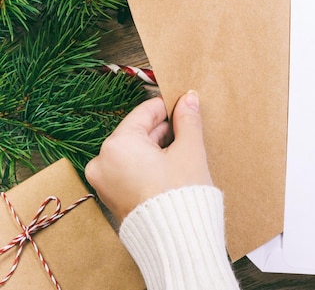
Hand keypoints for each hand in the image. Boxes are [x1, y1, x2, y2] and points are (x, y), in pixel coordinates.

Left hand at [85, 90, 211, 220]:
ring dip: (156, 148)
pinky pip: (128, 170)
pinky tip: (170, 169)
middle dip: (164, 130)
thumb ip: (188, 120)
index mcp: (117, 145)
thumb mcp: (189, 150)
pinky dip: (147, 165)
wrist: (176, 239)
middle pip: (137, 132)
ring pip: (133, 152)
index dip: (168, 106)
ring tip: (182, 152)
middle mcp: (102, 161)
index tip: (184, 104)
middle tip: (188, 129)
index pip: (145, 112)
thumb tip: (189, 99)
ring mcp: (103, 181)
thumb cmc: (181, 195)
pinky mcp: (110, 197)